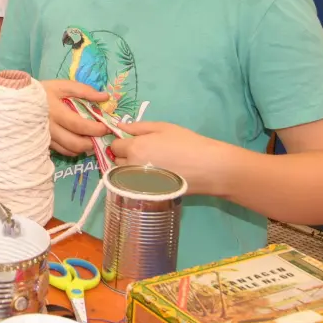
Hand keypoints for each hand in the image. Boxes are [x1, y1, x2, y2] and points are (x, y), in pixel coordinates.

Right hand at [42, 80, 112, 156]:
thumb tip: (105, 97)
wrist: (18, 101)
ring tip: (91, 138)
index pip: (78, 125)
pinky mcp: (44, 144)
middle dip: (92, 142)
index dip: (94, 128)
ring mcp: (46, 138)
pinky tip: (78, 140)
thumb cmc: (42, 91)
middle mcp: (50, 128)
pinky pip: (62, 151)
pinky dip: (74, 149)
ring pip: (69, 150)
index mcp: (55, 112)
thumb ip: (84, 91)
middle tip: (101, 136)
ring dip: (84, 147)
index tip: (106, 127)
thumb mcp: (62, 85)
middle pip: (75, 143)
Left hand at [108, 122, 235, 194]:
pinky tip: (155, 176)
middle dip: (125, 156)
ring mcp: (138, 184)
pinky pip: (133, 186)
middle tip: (144, 153)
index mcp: (134, 148)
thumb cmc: (187, 143)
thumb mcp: (162, 127)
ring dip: (130, 169)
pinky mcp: (147, 195)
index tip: (133, 142)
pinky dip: (138, 181)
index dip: (122, 142)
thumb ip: (138, 127)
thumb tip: (120, 128)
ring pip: (123, 175)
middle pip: (117, 161)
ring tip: (151, 164)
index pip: (114, 146)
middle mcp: (131, 168)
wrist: (208, 168)